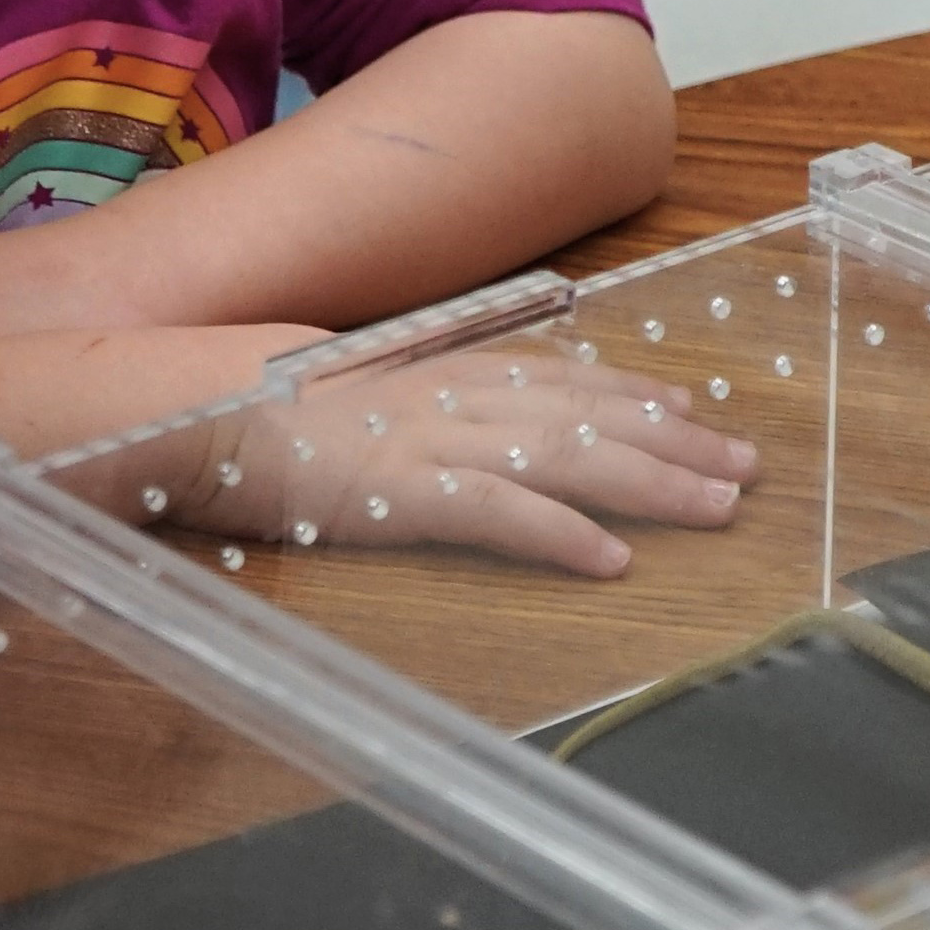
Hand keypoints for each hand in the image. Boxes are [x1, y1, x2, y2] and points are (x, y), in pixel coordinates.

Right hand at [134, 352, 762, 576]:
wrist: (184, 405)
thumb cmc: (249, 401)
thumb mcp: (343, 386)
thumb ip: (401, 392)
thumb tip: (442, 403)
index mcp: (435, 369)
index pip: (557, 376)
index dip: (631, 391)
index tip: (692, 404)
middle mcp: (450, 395)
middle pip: (587, 414)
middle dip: (674, 439)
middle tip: (745, 465)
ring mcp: (430, 440)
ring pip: (567, 457)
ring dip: (650, 481)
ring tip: (717, 506)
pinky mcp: (401, 491)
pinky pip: (498, 514)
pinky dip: (559, 535)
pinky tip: (612, 560)